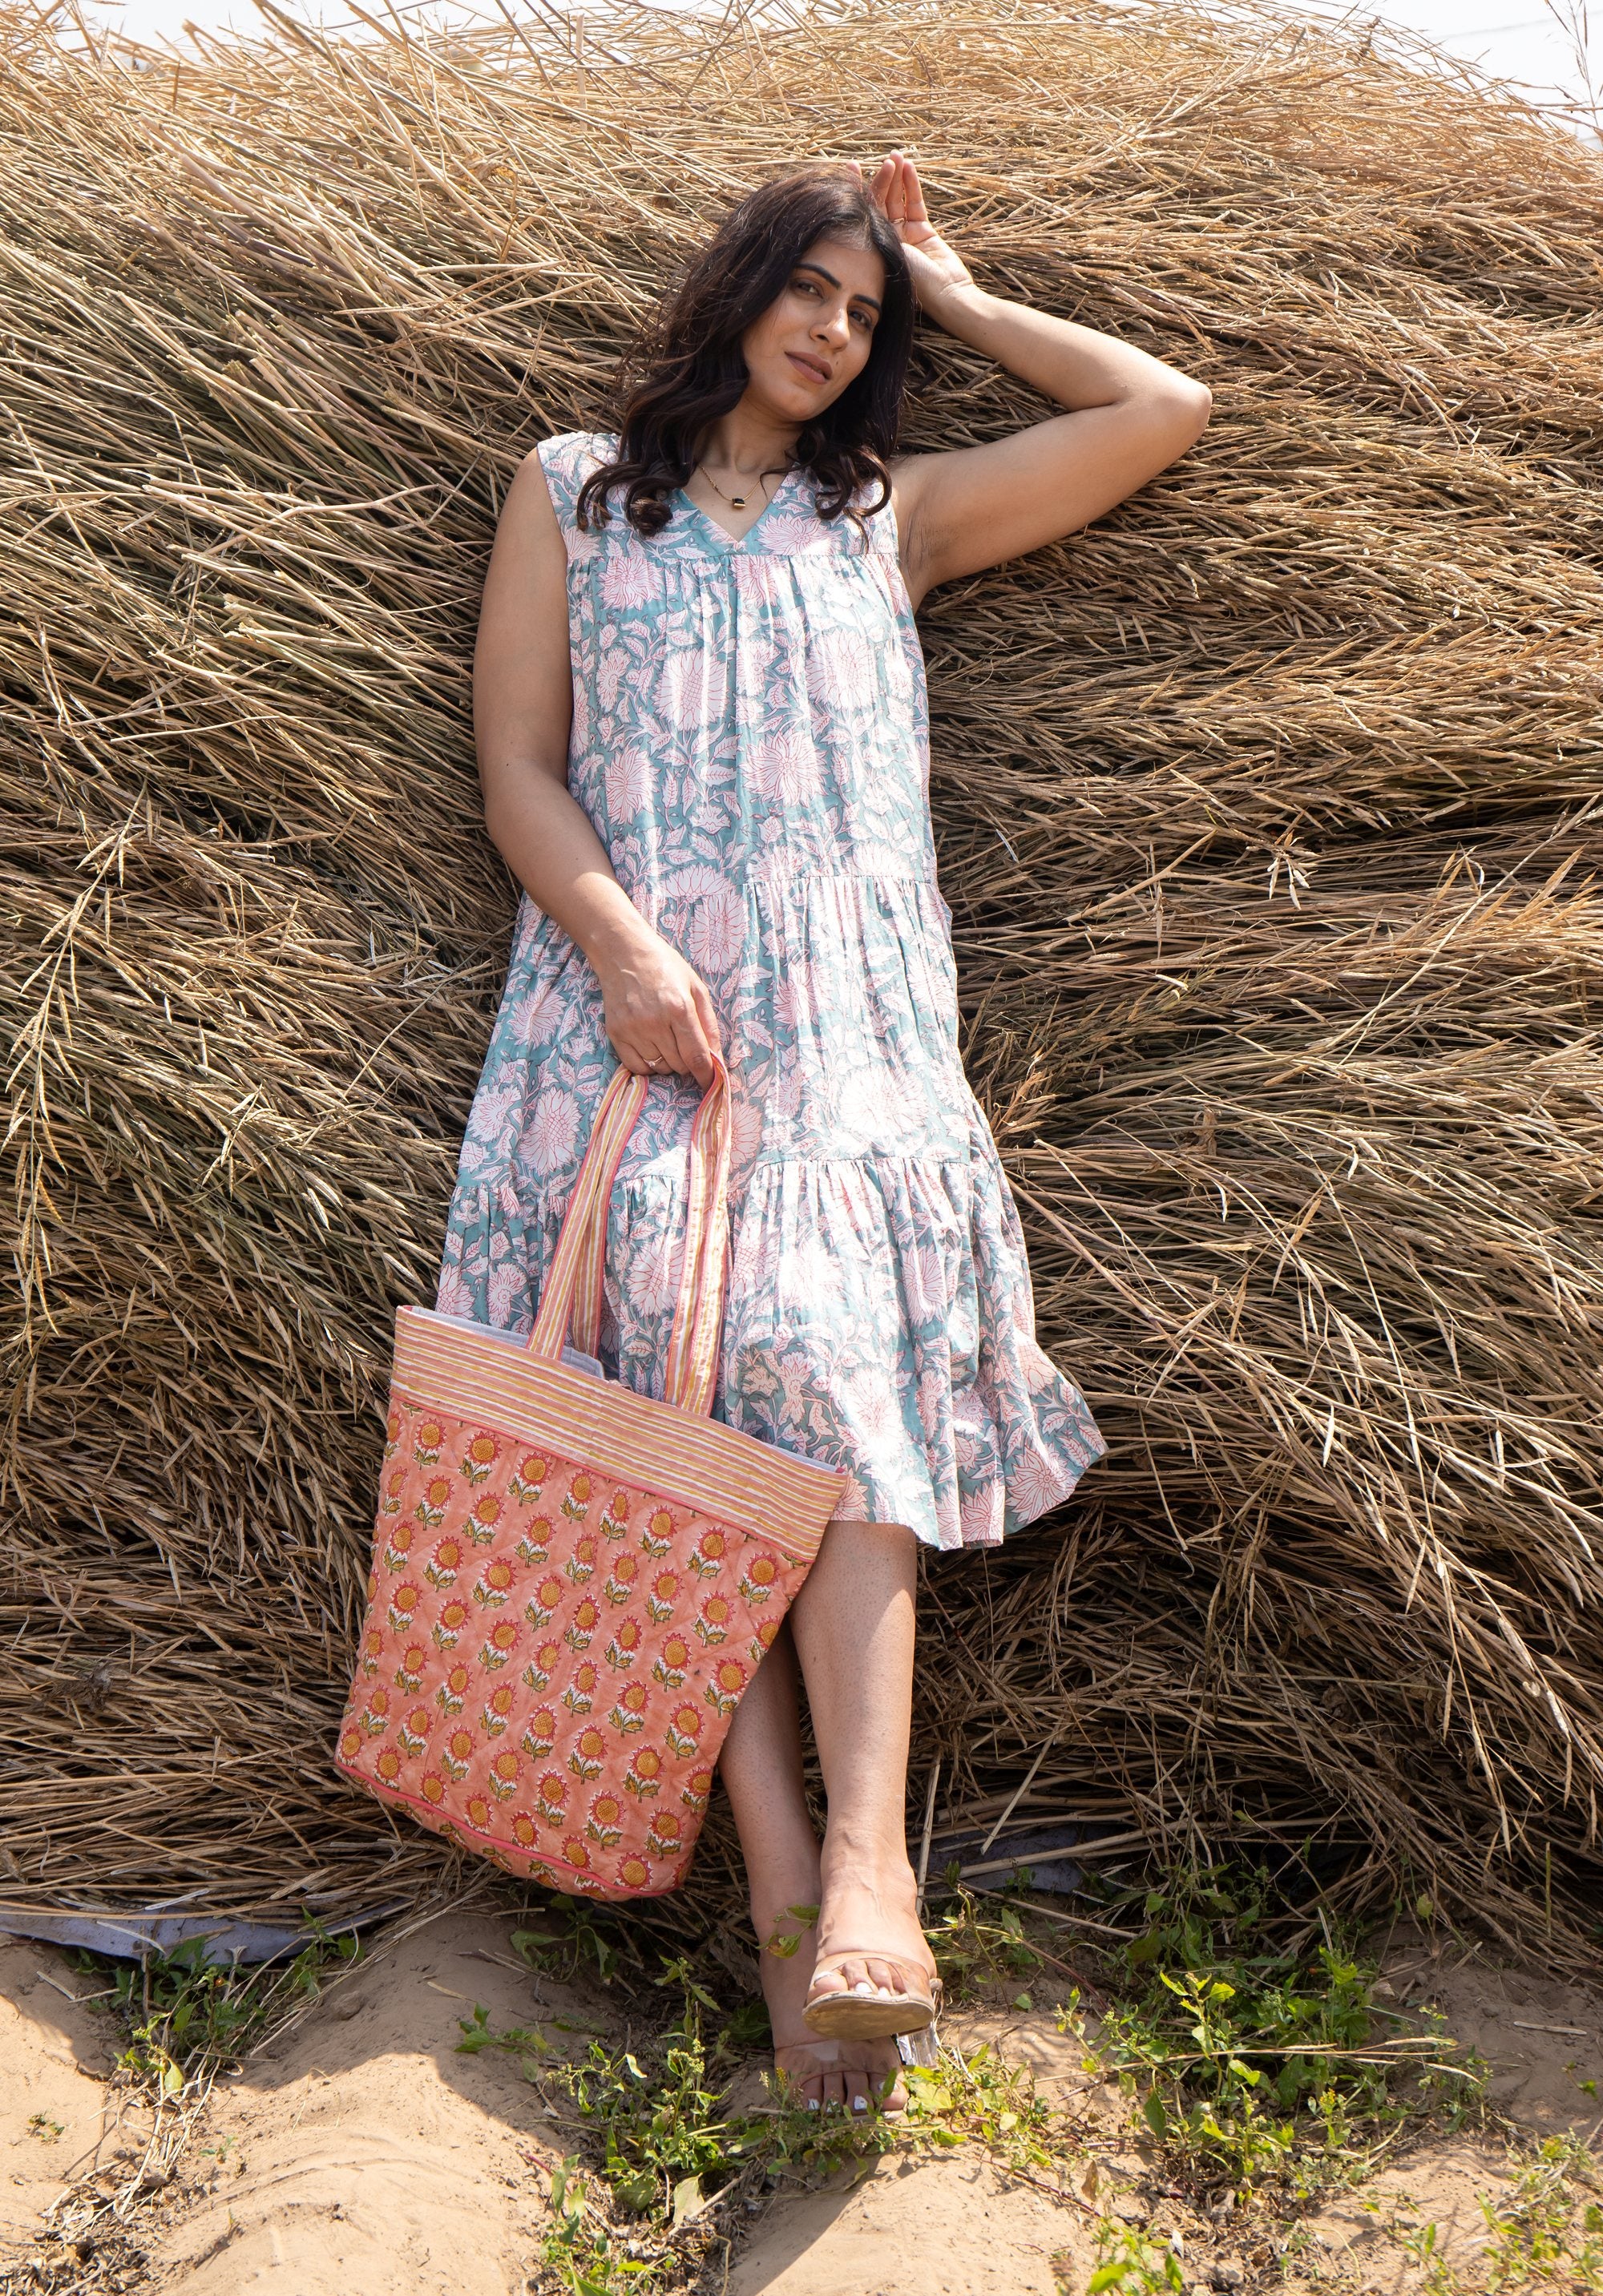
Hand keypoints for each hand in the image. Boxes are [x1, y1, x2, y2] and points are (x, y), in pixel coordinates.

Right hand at [594, 927, 722, 1087]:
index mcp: (679, 1008)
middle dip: (688, 1063)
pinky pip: (637, 1067)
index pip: (696, 1056)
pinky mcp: (615, 1033)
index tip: (710, 1083)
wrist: (624, 952)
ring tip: (666, 1039)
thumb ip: (709, 1024)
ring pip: (659, 1068)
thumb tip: (717, 1059)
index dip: (706, 1075)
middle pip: (679, 1065)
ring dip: (669, 1062)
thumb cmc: (665, 967)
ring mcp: (632, 1029)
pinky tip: (651, 1048)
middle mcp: (654, 1022)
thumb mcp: (696, 988)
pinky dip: (648, 1065)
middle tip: (685, 1045)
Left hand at [856, 149, 976, 317]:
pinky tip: (908, 167)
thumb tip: (854, 201)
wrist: (946, 293)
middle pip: (880, 202)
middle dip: (881, 178)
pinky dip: (912, 185)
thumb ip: (876, 228)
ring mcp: (905, 235)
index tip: (850, 167)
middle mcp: (886, 239)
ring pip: (898, 199)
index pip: (862, 212)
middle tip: (883, 159)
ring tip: (896, 156)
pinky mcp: (923, 230)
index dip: (856, 188)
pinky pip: (915, 203)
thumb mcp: (887, 251)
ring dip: (896, 177)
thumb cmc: (913, 280)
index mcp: (872, 246)